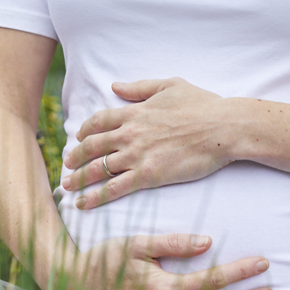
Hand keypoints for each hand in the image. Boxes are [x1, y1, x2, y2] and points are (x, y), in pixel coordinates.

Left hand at [62, 77, 231, 208]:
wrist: (223, 128)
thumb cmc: (203, 105)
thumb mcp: (170, 85)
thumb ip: (140, 87)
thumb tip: (115, 85)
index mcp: (134, 112)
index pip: (98, 122)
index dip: (84, 131)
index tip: (78, 138)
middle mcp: (129, 133)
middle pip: (91, 146)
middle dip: (74, 157)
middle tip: (66, 166)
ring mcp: (136, 155)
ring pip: (97, 168)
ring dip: (78, 179)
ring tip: (67, 187)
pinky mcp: (147, 175)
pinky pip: (113, 189)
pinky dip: (95, 197)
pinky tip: (83, 204)